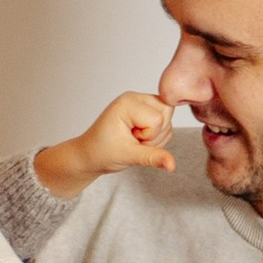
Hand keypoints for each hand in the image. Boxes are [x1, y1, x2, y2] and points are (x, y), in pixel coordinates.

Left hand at [34, 91, 177, 197]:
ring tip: (134, 141)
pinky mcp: (145, 110)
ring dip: (156, 137)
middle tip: (133, 141)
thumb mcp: (128, 156)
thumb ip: (153, 157)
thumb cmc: (102, 152)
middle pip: (167, 113)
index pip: (158, 119)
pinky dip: (156, 136)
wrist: (90, 155)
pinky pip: (165, 123)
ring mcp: (141, 102)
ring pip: (168, 119)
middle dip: (155, 135)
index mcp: (127, 103)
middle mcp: (135, 98)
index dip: (148, 136)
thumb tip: (172, 164)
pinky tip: (138, 139)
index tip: (129, 140)